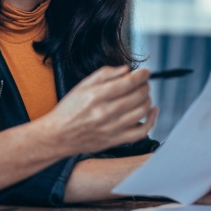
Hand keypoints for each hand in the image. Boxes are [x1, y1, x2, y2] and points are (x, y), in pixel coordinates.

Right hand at [39, 66, 157, 156]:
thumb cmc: (69, 110)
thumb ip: (105, 74)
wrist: (58, 135)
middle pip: (138, 96)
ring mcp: (113, 128)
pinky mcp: (116, 140)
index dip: (141, 75)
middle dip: (145, 86)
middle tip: (143, 83)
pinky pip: (142, 131)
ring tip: (143, 95)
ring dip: (148, 99)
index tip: (146, 72)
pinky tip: (152, 111)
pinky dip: (151, 120)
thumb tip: (126, 70)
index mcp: (97, 96)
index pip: (128, 83)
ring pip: (142, 111)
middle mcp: (106, 112)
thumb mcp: (83, 85)